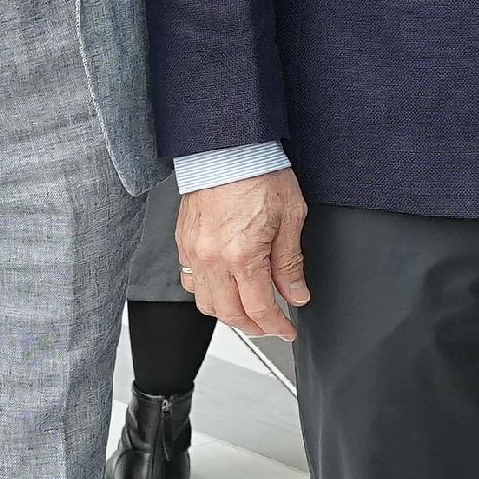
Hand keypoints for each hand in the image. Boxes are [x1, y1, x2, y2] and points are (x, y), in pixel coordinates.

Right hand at [175, 167, 309, 337]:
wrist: (228, 147)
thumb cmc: (259, 173)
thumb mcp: (290, 218)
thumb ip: (290, 263)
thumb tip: (296, 293)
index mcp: (241, 256)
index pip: (259, 308)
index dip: (276, 326)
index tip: (287, 331)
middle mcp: (212, 259)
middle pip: (229, 314)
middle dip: (253, 327)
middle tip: (271, 325)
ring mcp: (193, 252)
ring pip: (205, 303)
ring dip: (228, 313)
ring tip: (249, 310)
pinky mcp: (182, 243)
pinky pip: (190, 282)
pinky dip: (208, 293)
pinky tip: (224, 287)